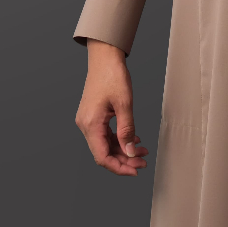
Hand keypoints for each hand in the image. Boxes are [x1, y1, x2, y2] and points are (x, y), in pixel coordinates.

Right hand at [74, 38, 148, 175]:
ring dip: (123, 149)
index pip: (102, 157)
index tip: (135, 170)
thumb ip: (127, 130)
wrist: (104, 56)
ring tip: (141, 150)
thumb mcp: (125, 103)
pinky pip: (104, 134)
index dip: (119, 167)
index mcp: (90, 124)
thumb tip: (131, 152)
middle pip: (103, 153)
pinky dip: (118, 139)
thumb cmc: (113, 74)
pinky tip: (133, 139)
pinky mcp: (92, 116)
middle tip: (142, 162)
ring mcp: (88, 120)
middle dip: (124, 159)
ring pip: (105, 144)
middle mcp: (85, 125)